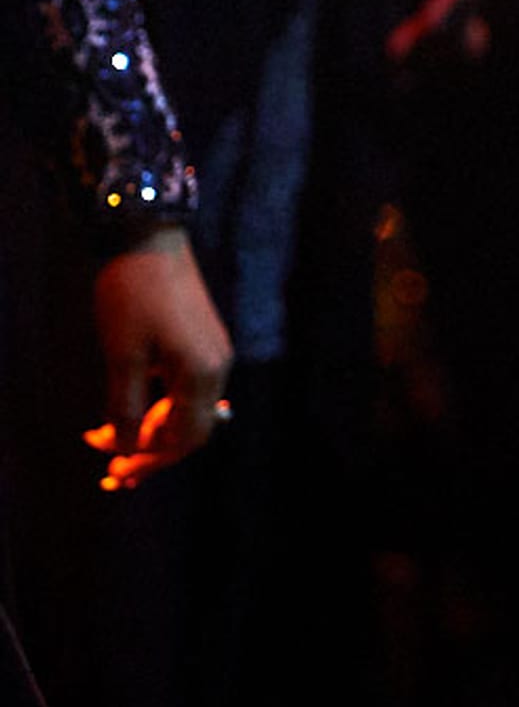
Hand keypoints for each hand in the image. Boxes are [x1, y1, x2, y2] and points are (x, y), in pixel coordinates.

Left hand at [84, 229, 233, 492]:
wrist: (148, 235)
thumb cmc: (132, 294)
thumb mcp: (122, 356)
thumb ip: (125, 408)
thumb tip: (124, 448)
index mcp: (202, 374)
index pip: (183, 439)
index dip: (149, 459)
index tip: (114, 469)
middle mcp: (217, 366)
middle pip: (191, 430)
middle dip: (152, 452)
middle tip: (115, 471)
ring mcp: (213, 351)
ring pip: (187, 409)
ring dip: (153, 430)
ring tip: (115, 443)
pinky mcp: (203, 339)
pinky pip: (186, 388)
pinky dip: (160, 407)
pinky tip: (137, 411)